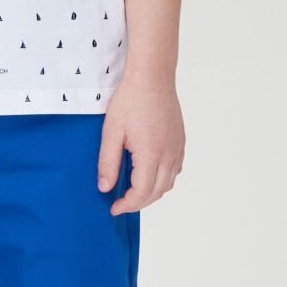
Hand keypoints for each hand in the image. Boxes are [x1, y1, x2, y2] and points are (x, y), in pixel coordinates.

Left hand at [97, 73, 184, 214]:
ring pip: (169, 183)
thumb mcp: (111, 132)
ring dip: (152, 193)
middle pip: (157, 192)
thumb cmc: (130, 100)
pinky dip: (163, 179)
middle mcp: (169, 154)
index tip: (114, 208)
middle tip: (121, 204)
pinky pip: (175, 170)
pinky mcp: (180, 141)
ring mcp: (177, 148)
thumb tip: (106, 188)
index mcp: (151, 154)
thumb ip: (107, 162)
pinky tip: (149, 174)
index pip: (142, 192)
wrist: (152, 77)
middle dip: (138, 203)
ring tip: (133, 192)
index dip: (127, 205)